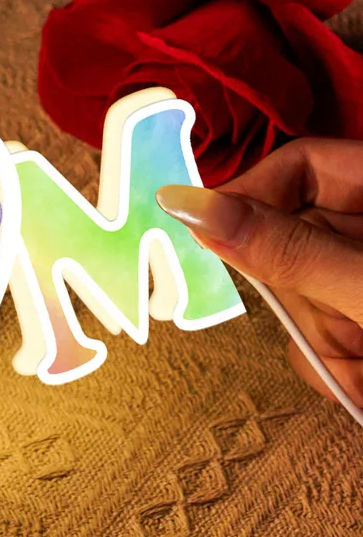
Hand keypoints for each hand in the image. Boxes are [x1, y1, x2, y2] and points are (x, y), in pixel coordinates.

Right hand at [157, 138, 362, 407]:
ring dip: (330, 345)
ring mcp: (357, 281)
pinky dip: (341, 370)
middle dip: (301, 298)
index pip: (298, 166)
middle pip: (287, 243)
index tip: (207, 236)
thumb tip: (190, 207)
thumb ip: (287, 250)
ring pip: (300, 303)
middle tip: (335, 324)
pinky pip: (318, 345)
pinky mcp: (358, 325)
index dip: (249, 197)